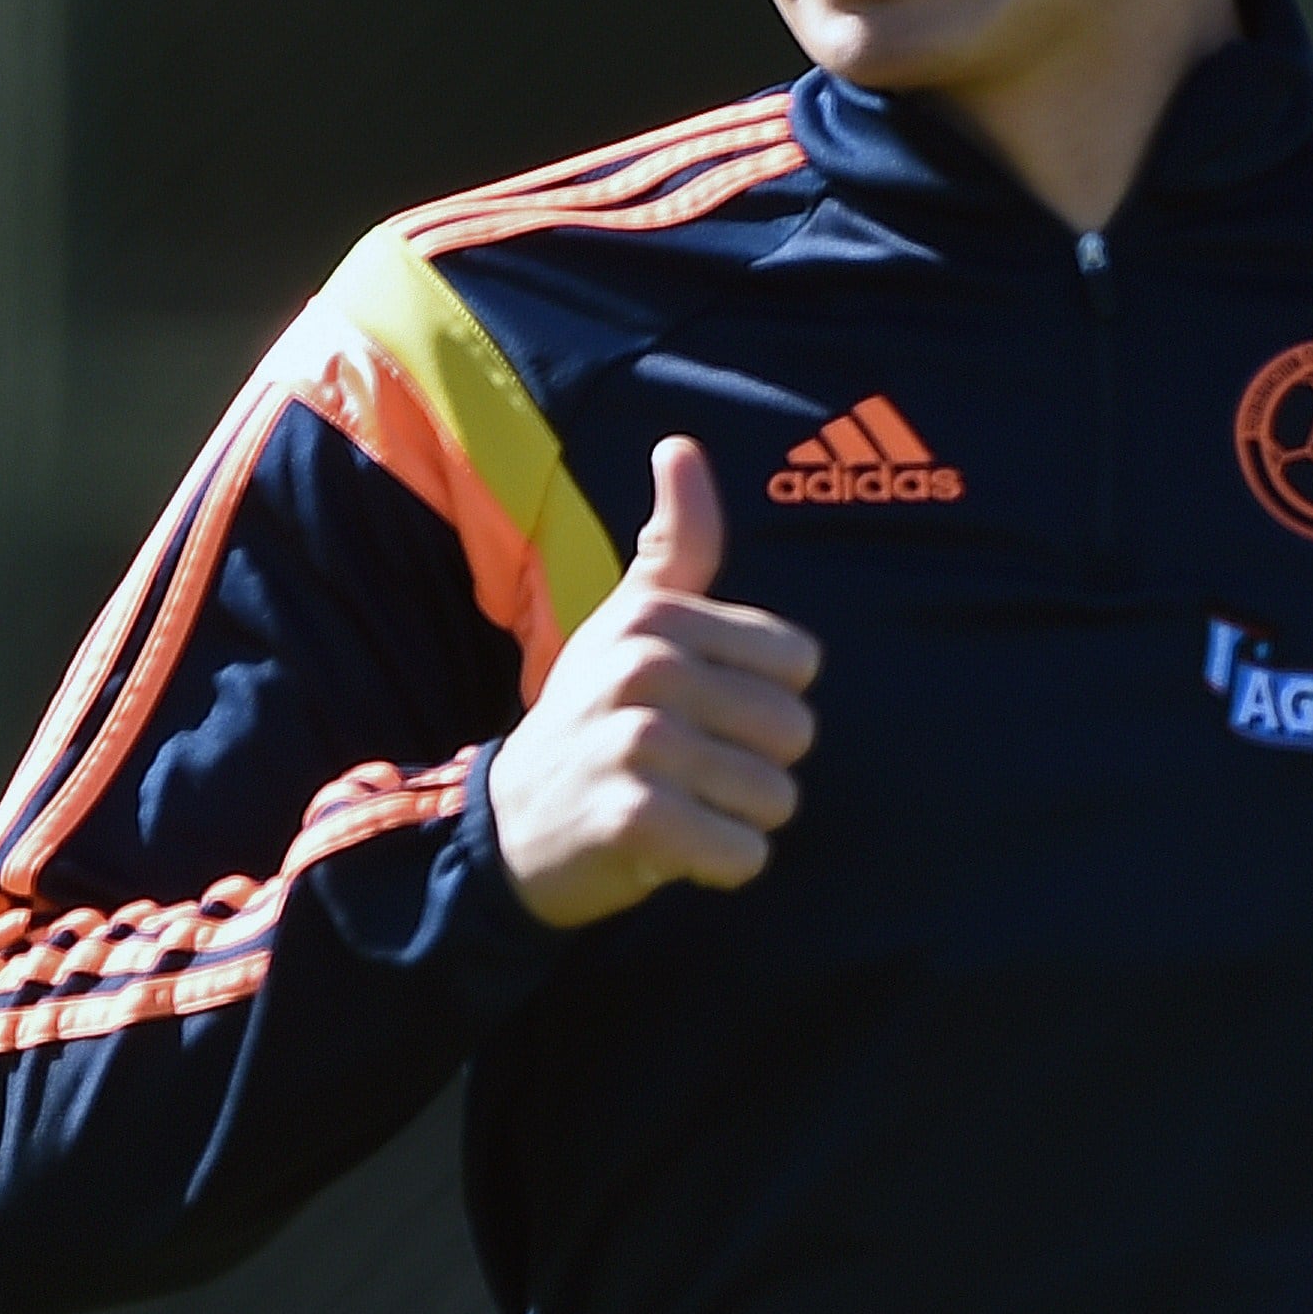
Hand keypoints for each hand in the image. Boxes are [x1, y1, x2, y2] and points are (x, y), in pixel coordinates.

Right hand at [489, 437, 824, 929]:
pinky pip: (742, 854)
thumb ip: (674, 543)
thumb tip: (680, 445)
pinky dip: (723, 867)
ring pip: (775, 797)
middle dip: (758, 768)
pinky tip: (673, 853)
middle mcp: (645, 670)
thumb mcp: (627, 622)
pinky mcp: (633, 820)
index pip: (798, 664)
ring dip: (739, 821)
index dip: (762, 700)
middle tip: (691, 772)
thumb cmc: (591, 716)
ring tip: (681, 809)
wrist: (514, 822)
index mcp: (657, 619)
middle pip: (795, 732)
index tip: (700, 713)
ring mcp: (635, 744)